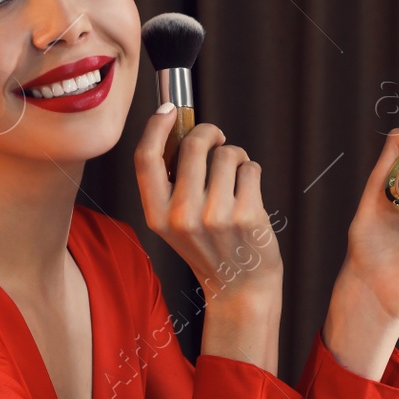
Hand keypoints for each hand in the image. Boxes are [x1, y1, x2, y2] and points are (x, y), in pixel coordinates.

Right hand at [134, 104, 281, 305]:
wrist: (239, 287)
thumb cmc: (209, 247)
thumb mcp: (173, 222)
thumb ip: (170, 183)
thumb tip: (176, 128)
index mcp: (157, 216)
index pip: (146, 158)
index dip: (156, 127)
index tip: (168, 111)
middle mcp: (182, 216)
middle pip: (192, 145)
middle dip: (209, 132)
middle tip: (216, 138)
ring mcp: (215, 217)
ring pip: (227, 154)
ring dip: (235, 156)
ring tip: (235, 176)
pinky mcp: (246, 216)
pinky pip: (250, 168)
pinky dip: (251, 171)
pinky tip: (248, 191)